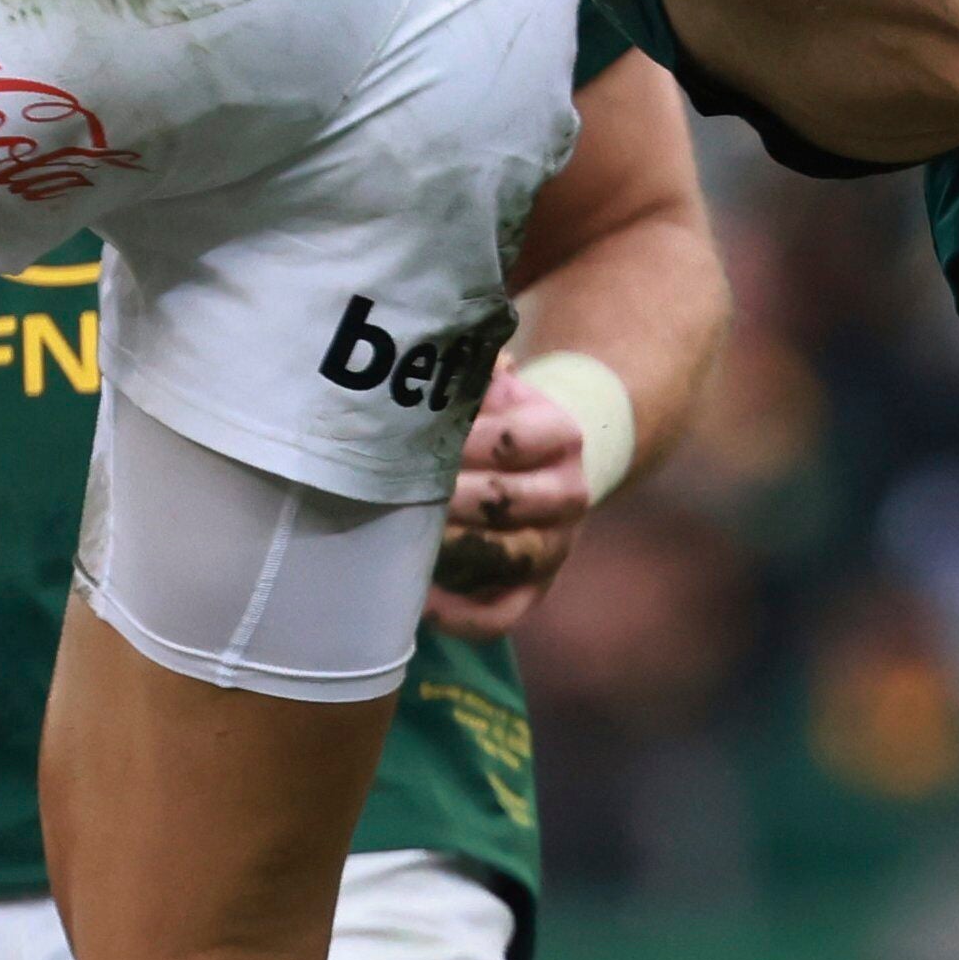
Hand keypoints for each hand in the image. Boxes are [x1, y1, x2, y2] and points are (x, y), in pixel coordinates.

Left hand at [421, 368, 599, 639]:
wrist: (546, 464)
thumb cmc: (497, 421)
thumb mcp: (493, 387)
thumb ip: (467, 368)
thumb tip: (423, 344)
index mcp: (562, 436)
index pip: (510, 441)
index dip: (458, 443)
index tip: (406, 441)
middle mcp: (570, 493)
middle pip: (505, 502)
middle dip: (445, 497)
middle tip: (388, 491)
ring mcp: (556, 547)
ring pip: (508, 559)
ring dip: (451, 552)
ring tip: (400, 540)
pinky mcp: (535, 590)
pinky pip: (502, 615)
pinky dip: (460, 615)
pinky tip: (419, 601)